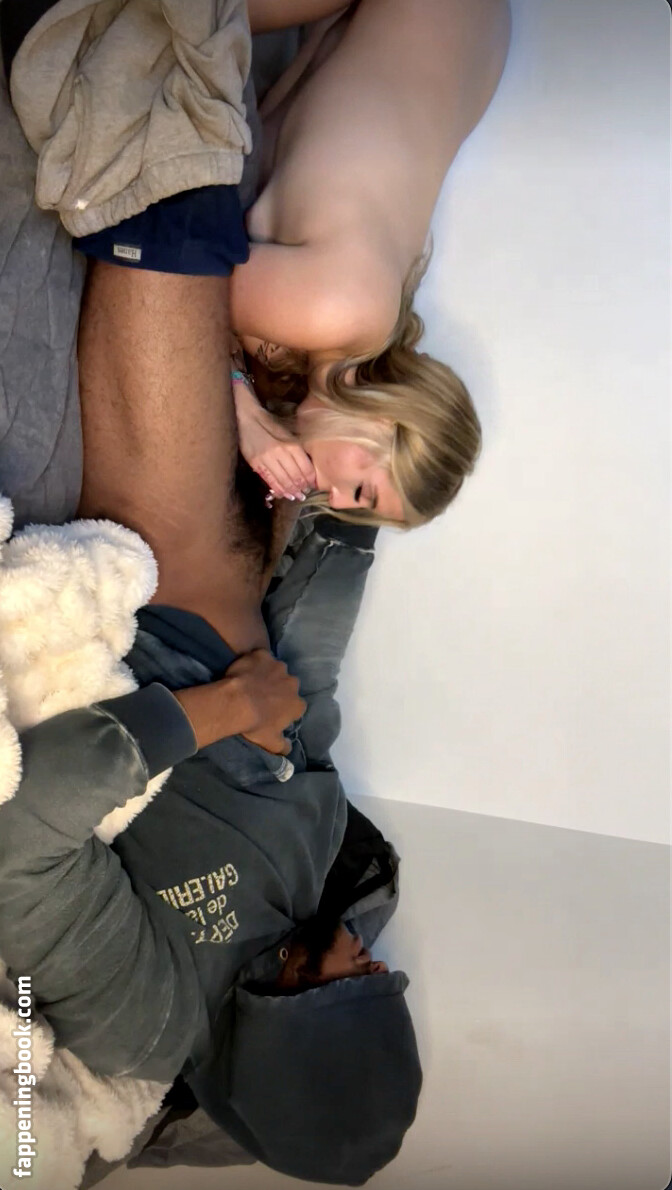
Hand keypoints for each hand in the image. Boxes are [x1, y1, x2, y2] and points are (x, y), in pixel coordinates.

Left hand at [174, 650, 305, 754]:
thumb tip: (289, 751)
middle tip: (261, 696)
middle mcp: (292, 683)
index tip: (273, 712)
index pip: (296, 706)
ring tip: (251, 682)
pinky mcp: (262, 655)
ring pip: (275, 669)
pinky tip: (244, 669)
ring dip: (267, 674)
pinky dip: (254, 661)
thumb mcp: (270, 742)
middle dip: (278, 689)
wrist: (236, 702)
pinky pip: (260, 657)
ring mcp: (278, 666)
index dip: (285, 708)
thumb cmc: (255, 725)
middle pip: (288, 685)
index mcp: (297, 704)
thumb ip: (283, 747)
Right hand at [233, 377, 315, 500]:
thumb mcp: (287, 434)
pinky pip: (270, 481)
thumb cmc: (268, 424)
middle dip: (301, 488)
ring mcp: (268, 459)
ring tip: (295, 497)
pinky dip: (278, 490)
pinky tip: (282, 494)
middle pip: (296, 477)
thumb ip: (296, 449)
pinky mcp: (256, 463)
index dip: (310, 480)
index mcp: (292, 444)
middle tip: (304, 494)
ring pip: (284, 481)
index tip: (311, 485)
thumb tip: (306, 467)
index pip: (306, 468)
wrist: (247, 418)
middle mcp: (281, 452)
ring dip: (291, 491)